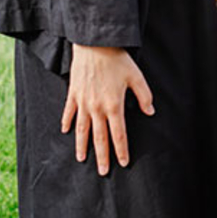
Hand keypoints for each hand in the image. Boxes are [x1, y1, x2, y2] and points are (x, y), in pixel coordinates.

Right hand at [61, 44, 154, 175]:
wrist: (95, 45)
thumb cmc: (118, 60)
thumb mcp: (136, 76)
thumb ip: (144, 96)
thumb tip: (150, 112)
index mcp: (114, 105)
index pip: (118, 134)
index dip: (121, 150)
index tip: (123, 162)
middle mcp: (96, 108)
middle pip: (99, 137)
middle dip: (102, 156)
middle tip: (102, 172)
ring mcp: (83, 102)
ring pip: (81, 130)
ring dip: (82, 145)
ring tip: (82, 159)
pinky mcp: (73, 94)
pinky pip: (69, 112)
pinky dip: (67, 122)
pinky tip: (66, 131)